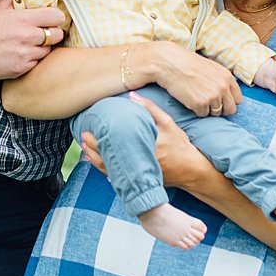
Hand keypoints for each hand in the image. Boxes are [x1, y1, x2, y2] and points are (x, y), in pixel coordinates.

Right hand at [0, 0, 67, 79]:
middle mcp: (27, 37)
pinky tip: (17, 53)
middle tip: (40, 31)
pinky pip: (36, 64)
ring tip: (25, 43)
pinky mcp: (20, 69)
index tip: (48, 18)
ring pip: (47, 51)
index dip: (54, 17)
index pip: (57, 17)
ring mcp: (24, 54)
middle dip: (51, 32)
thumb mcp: (0, 5)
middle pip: (57, 35)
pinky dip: (30, 59)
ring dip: (40, 47)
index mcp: (23, 19)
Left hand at [81, 93, 210, 190]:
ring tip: (85, 149)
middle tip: (83, 136)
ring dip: (95, 159)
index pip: (115, 143)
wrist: (191, 171)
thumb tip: (132, 95)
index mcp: (144, 147)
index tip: (89, 129)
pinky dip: (104, 169)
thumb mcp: (168, 124)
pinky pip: (116, 177)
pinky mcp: (138, 180)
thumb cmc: (180, 146)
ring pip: (109, 169)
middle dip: (92, 148)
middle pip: (108, 157)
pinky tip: (95, 162)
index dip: (99, 138)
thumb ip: (151, 109)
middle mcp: (138, 163)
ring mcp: (137, 173)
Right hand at [149, 43, 242, 116]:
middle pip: (230, 109)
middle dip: (220, 109)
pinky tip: (188, 99)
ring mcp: (212, 96)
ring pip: (216, 113)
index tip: (219, 101)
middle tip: (207, 104)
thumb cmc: (186, 63)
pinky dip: (196, 110)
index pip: (237, 99)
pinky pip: (202, 114)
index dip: (227, 101)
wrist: (169, 62)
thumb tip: (225, 92)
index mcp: (227, 77)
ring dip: (207, 109)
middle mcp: (223, 87)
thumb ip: (220, 79)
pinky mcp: (200, 104)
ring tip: (195, 98)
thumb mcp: (210, 67)